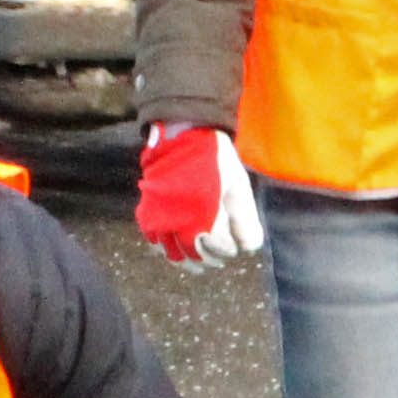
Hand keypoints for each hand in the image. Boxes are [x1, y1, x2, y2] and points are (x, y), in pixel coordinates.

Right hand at [136, 124, 262, 266]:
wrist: (182, 134)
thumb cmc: (214, 159)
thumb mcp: (237, 184)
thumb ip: (245, 217)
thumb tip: (248, 248)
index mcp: (205, 210)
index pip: (217, 246)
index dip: (227, 250)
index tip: (234, 249)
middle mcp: (180, 216)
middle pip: (194, 253)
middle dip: (209, 258)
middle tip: (218, 260)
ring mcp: (161, 215)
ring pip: (171, 251)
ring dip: (186, 260)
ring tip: (198, 264)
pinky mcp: (148, 210)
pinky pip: (153, 239)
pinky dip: (164, 248)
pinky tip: (176, 249)